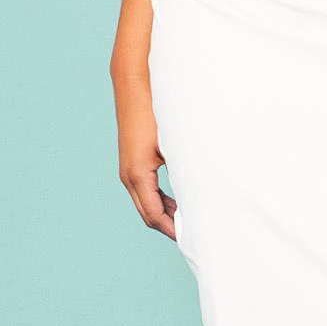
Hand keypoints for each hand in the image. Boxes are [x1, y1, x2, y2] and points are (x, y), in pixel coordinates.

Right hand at [112, 76, 176, 239]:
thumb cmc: (154, 112)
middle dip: (169, 227)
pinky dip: (158, 201)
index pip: (155, 215)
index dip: (172, 229)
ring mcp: (127, 170)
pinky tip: (175, 201)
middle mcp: (128, 176)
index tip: (190, 237)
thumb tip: (199, 189)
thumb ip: (182, 168)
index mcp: (138, 175)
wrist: (134, 87)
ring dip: (164, 214)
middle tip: (192, 235)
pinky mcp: (130, 163)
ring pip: (144, 203)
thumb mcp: (172, 143)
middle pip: (148, 214)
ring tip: (187, 221)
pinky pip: (143, 191)